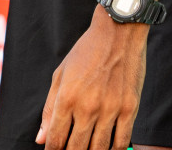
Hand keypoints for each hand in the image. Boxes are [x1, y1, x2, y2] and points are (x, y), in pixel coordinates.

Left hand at [37, 11, 146, 149]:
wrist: (117, 33)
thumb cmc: (85, 52)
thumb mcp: (60, 75)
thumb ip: (49, 108)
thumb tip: (41, 138)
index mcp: (66, 98)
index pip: (56, 139)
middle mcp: (87, 107)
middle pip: (76, 148)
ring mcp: (110, 109)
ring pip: (99, 148)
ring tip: (87, 149)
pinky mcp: (130, 108)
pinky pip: (122, 141)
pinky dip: (114, 149)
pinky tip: (107, 148)